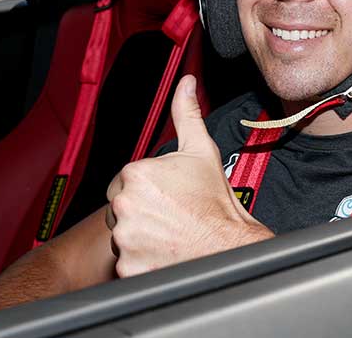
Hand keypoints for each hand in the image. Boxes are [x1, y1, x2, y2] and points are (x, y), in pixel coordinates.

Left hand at [105, 75, 272, 276]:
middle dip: (140, 211)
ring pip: (122, 234)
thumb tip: (186, 85)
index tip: (166, 197)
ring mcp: (125, 238)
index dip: (146, 189)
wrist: (230, 248)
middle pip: (120, 208)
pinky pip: (126, 262)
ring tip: (168, 234)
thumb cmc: (217, 205)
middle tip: (169, 216)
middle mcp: (125, 204)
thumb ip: (187, 114)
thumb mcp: (202, 152)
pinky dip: (141, 260)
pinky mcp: (128, 266)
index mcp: (137, 174)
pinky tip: (164, 253)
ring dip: (139, 236)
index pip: (124, 181)